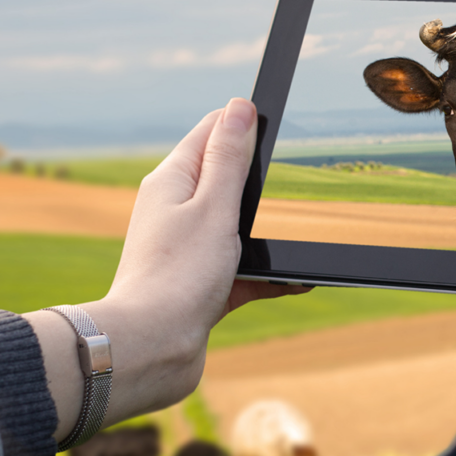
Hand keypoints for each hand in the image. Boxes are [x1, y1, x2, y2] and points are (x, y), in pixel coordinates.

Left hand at [26, 98, 309, 439]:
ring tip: (303, 243)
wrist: (152, 348)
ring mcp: (188, 251)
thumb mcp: (215, 205)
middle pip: (226, 181)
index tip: (275, 120)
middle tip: (294, 185)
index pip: (209, 132)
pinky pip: (244, 273)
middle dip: (260, 184)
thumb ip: (230, 157)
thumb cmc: (179, 275)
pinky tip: (300, 283)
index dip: (242, 124)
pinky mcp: (201, 288)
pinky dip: (271, 276)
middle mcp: (175, 212)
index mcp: (172, 182)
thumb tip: (239, 107)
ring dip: (270, 236)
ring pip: (238, 231)